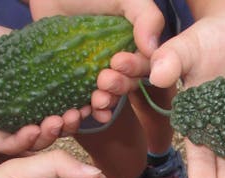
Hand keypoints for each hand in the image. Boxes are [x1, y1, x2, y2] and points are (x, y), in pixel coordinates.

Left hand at [0, 19, 86, 153]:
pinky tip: (33, 129)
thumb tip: (81, 59)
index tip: (96, 103)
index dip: (82, 108)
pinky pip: (6, 144)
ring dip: (50, 135)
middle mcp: (21, 113)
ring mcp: (2, 124)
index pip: (64, 107)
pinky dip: (23, 142)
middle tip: (76, 114)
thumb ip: (46, 55)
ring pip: (33, 142)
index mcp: (33, 95)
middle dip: (70, 124)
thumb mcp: (20, 44)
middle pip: (54, 129)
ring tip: (57, 122)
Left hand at [29, 0, 164, 122]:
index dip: (135, 70)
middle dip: (118, 88)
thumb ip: (146, 17)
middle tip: (104, 81)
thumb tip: (153, 50)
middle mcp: (117, 63)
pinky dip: (83, 110)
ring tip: (96, 101)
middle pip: (125, 85)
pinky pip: (80, 101)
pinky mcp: (71, 80)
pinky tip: (82, 113)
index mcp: (134, 46)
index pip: (142, 67)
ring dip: (104, 103)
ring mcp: (94, 73)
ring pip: (105, 96)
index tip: (119, 62)